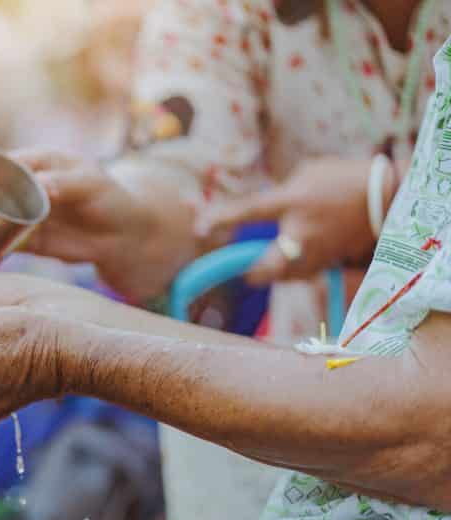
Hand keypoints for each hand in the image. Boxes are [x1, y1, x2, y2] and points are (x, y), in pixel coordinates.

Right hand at [11, 148, 198, 300]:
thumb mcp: (90, 184)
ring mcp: (24, 213)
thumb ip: (63, 182)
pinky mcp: (27, 240)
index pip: (4, 161)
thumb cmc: (109, 197)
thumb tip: (40, 185)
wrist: (123, 234)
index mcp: (39, 162)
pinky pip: (3, 242)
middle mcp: (26, 186)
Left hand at [196, 158, 379, 285]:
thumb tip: (264, 211)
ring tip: (266, 268)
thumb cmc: (344, 177)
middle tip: (245, 271)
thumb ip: (281, 195)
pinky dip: (295, 273)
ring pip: (286, 275)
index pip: (249, 211)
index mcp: (293, 200)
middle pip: (267, 265)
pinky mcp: (331, 260)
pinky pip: (305, 274)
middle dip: (252, 272)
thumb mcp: (306, 175)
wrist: (388, 194)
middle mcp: (303, 230)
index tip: (199, 228)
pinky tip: (295, 264)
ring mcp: (318, 249)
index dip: (221, 219)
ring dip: (273, 274)